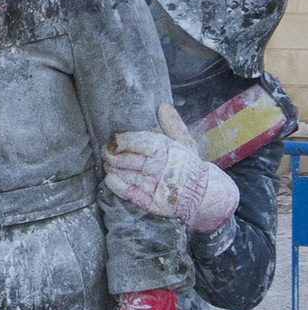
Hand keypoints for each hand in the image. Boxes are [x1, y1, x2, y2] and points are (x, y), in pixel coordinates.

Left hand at [102, 103, 238, 232]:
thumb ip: (173, 126)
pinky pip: (128, 192)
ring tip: (107, 162)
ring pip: (125, 174)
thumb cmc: (190, 166)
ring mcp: (154, 186)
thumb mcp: (185, 144)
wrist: (204, 194)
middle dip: (111, 154)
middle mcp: (159, 168)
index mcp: (167, 151)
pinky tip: (109, 178)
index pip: (139, 142)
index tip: (114, 139)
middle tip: (105, 151)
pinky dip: (116, 184)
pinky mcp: (151, 202)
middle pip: (127, 159)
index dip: (123, 140)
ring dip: (111, 168)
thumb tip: (164, 107)